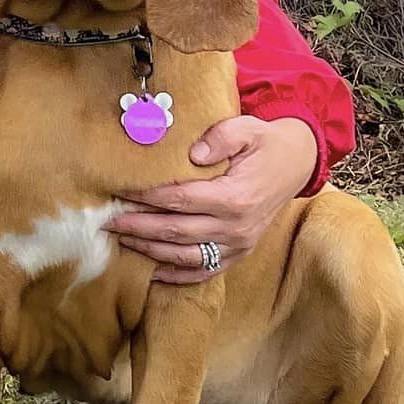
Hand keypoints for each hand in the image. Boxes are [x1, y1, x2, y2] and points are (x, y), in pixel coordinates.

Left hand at [108, 115, 317, 284]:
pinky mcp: (240, 253)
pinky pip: (205, 271)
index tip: (118, 192)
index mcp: (234, 197)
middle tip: (107, 222)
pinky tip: (152, 271)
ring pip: (185, 256)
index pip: (178, 200)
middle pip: (175, 231)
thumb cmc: (264, 143)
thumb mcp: (246, 128)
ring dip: (150, 251)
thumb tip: (193, 153)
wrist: (296, 163)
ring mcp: (239, 244)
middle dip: (137, 228)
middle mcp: (236, 227)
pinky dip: (177, 275)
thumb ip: (219, 138)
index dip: (145, 197)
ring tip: (122, 241)